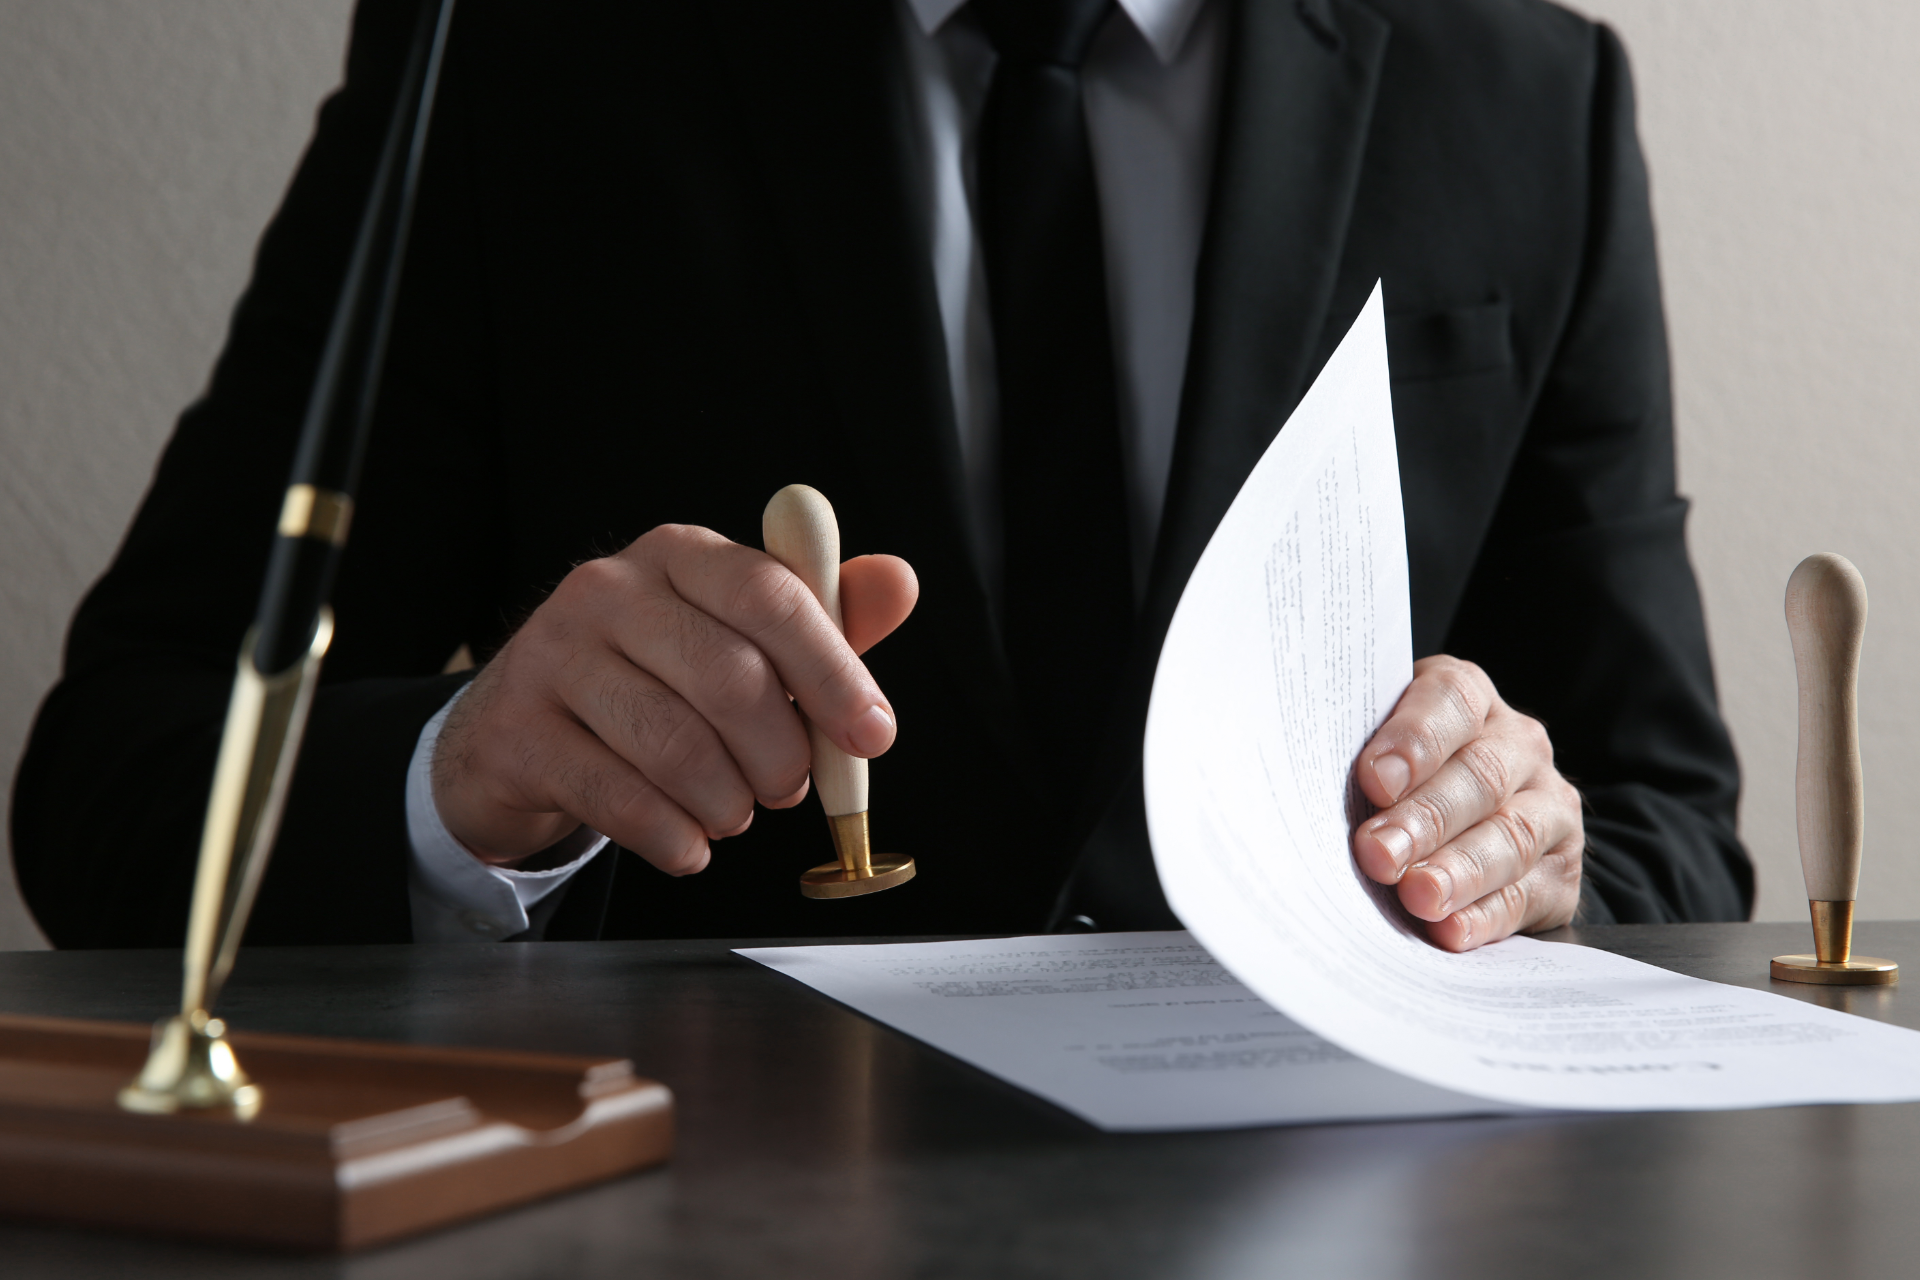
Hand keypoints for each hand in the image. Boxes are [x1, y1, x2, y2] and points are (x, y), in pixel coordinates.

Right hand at [432, 524, 917, 871]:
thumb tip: (899, 581)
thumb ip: (823, 619)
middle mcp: (609, 590)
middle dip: (781, 754)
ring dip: (727, 801)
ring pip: (675, 745)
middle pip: (728, 677)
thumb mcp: (740, 639)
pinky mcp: (518, 731)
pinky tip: (688, 844)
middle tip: (787, 788)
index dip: (833, 672)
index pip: (770, 595)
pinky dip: (674, 836)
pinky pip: (619, 797)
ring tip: (732, 810)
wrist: (522, 731)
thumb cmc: (654, 682)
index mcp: (680, 556)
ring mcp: (552, 657)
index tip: (872, 736)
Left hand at [1351, 656, 1582, 949]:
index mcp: (1468, 699)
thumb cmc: (1403, 780)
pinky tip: (1452, 930)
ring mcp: (1549, 806)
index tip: (1374, 780)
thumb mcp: (1381, 754)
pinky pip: (1529, 892)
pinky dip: (1488, 915)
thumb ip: (1363, 768)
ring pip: (1511, 835)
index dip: (1413, 741)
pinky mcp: (1562, 869)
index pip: (1450, 701)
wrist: (1475, 822)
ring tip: (1418, 897)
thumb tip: (1309, 802)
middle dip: (1424, 820)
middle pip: (1478, 776)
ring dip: (1459, 871)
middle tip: (1378, 854)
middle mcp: (1518, 744)